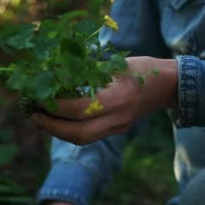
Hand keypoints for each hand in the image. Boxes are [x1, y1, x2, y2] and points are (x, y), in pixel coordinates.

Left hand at [31, 56, 176, 144]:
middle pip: (79, 134)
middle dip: (52, 127)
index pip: (79, 110)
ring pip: (83, 139)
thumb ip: (89, 70)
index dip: (55, 107)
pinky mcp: (117, 129)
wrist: (170, 86)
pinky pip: (90, 136)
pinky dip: (71, 130)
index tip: (39, 97)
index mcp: (117, 98)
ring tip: (42, 119)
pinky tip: (59, 120)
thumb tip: (56, 70)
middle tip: (34, 115)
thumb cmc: (143, 69)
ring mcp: (118, 127)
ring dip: (59, 132)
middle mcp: (117, 118)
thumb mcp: (116, 64)